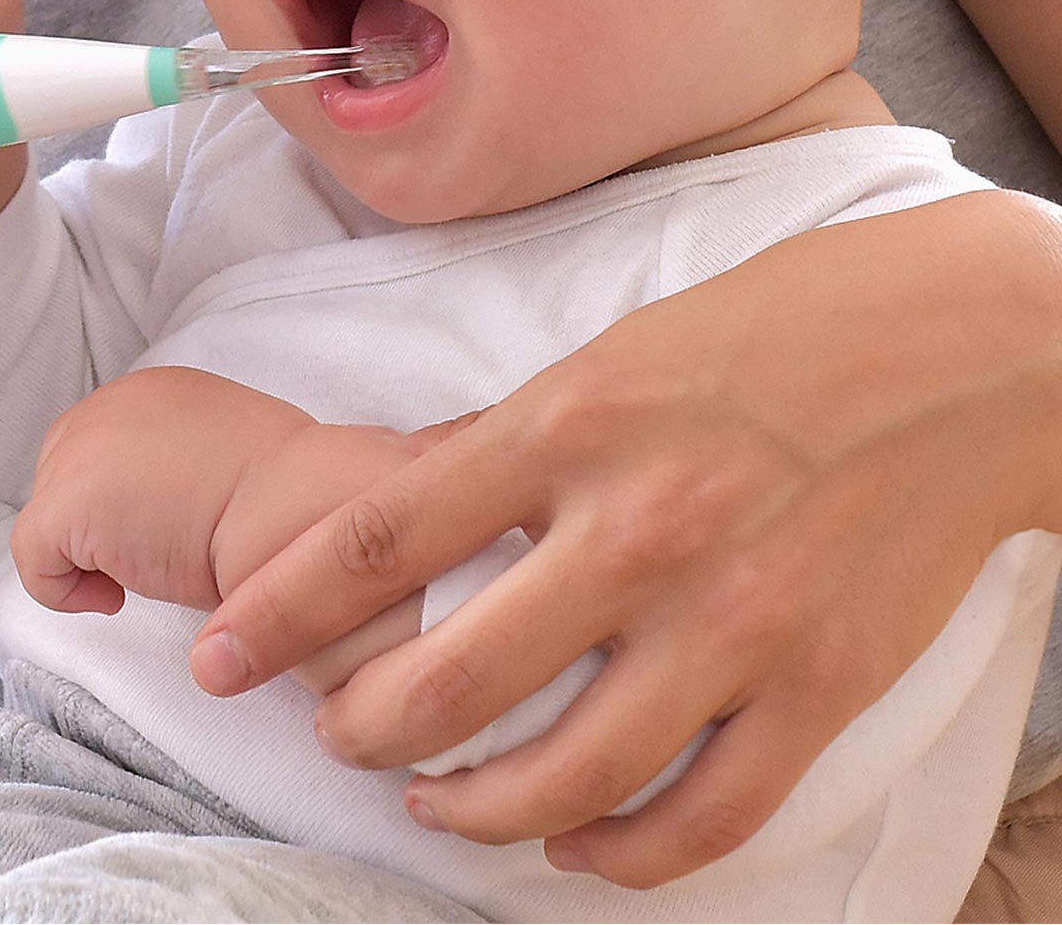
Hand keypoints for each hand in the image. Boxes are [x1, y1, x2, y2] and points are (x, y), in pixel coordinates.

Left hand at [14, 369, 312, 615]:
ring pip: (51, 517)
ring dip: (90, 552)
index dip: (123, 499)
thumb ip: (195, 464)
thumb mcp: (236, 461)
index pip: (103, 444)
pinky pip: (37, 562)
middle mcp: (112, 403)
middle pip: (64, 472)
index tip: (164, 529)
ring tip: (148, 569)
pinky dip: (66, 591)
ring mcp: (84, 449)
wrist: (293, 510)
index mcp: (158, 391)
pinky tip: (117, 599)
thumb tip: (180, 503)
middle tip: (156, 552)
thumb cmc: (286, 502)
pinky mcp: (68, 502)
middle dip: (97, 522)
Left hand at [188, 190, 1061, 886]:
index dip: (282, 609)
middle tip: (331, 734)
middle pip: (451, 678)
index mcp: (569, 424)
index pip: (380, 535)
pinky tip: (575, 845)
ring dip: (475, 809)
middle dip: (361, 727)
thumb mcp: (618, 347)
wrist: (958, 350)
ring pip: (564, 774)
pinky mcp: (817, 686)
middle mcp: (636, 529)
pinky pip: (699, 817)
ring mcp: (730, 621)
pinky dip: (620, 853)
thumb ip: (518, 436)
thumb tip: (420, 496)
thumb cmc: (778, 326)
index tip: (221, 653)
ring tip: (433, 802)